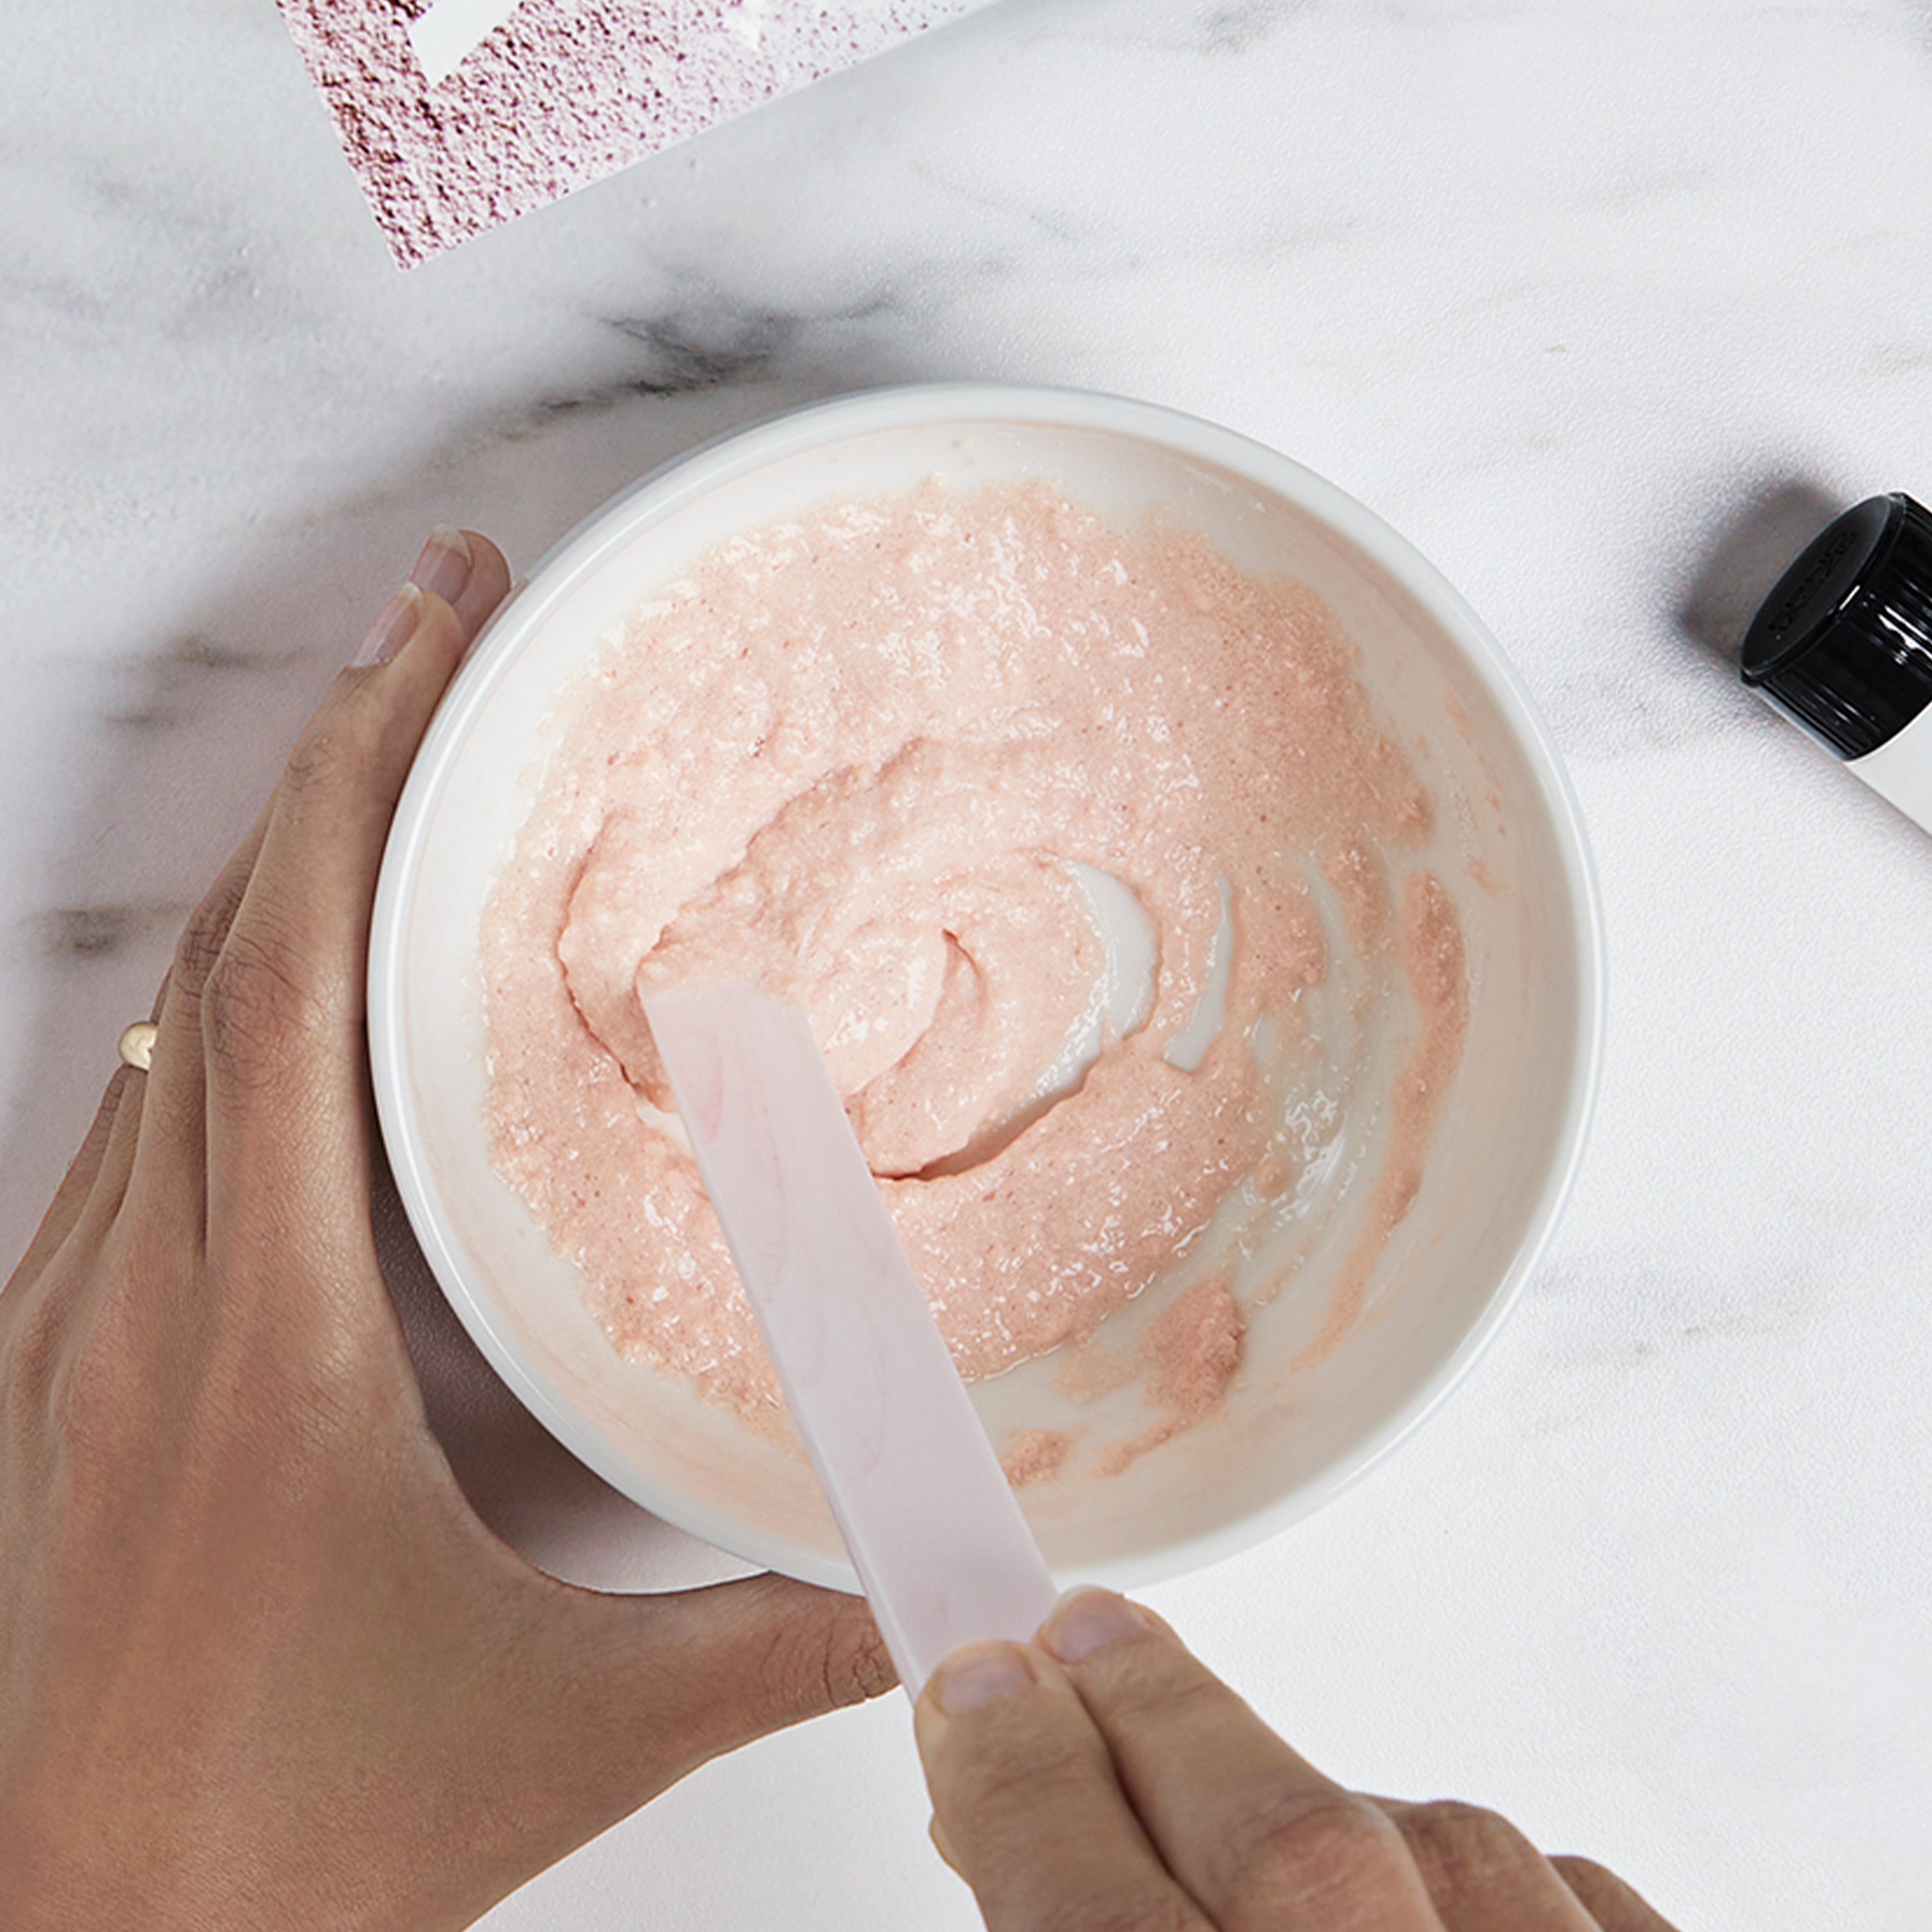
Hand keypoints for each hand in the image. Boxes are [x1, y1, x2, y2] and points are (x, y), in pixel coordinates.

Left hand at [0, 530, 891, 1931]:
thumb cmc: (271, 1841)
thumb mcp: (558, 1732)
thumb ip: (771, 1643)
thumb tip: (950, 1584)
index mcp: (263, 1332)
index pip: (296, 977)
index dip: (364, 780)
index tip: (440, 636)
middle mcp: (147, 1286)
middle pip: (225, 946)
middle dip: (335, 758)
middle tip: (440, 624)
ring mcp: (78, 1317)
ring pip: (168, 1019)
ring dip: (277, 865)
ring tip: (386, 763)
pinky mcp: (58, 1362)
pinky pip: (137, 1114)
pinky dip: (222, 997)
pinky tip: (283, 984)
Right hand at [916, 1589, 1676, 1930]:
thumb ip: (1068, 1929)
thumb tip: (1010, 1810)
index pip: (1078, 1897)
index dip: (1011, 1768)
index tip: (974, 1686)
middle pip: (1271, 1840)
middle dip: (1154, 1711)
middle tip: (1080, 1639)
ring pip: (1430, 1845)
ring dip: (1329, 1812)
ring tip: (1264, 1836)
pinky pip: (1576, 1901)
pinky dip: (1494, 1890)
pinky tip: (1432, 1902)